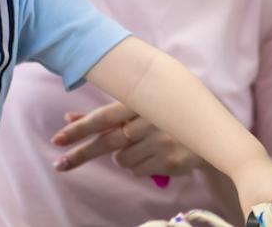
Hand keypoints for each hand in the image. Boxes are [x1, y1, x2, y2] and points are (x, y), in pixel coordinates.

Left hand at [50, 101, 205, 176]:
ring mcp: (163, 142)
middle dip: (81, 155)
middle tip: (61, 164)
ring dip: (125, 157)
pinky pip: (139, 171)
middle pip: (107, 142)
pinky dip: (141, 167)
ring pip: (122, 160)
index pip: (104, 116)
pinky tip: (156, 155)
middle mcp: (152, 120)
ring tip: (144, 147)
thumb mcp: (141, 106)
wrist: (213, 130)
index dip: (80, 128)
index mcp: (144, 101)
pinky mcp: (171, 160)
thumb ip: (107, 113)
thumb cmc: (168, 114)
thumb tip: (68, 117)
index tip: (57, 139)